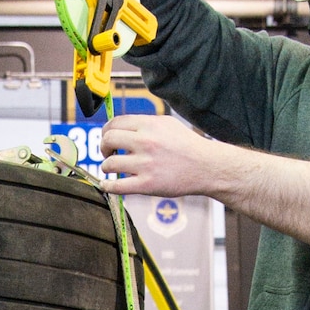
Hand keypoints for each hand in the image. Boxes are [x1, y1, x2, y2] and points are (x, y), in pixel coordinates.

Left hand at [99, 115, 227, 197]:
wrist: (206, 167)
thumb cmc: (187, 145)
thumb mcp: (167, 124)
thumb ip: (144, 123)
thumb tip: (121, 126)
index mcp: (149, 125)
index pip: (115, 123)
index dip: (106, 131)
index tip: (108, 139)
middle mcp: (145, 142)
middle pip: (108, 140)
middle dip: (103, 147)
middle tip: (108, 153)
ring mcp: (145, 164)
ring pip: (109, 164)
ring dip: (106, 167)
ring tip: (112, 169)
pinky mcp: (147, 185)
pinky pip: (117, 186)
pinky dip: (107, 186)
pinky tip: (107, 185)